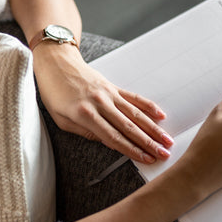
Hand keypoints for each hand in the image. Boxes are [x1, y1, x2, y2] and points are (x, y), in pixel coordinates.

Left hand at [32, 42, 172, 162]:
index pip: (113, 137)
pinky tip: (161, 115)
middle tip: (164, 153)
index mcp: (85, 114)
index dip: (132, 150)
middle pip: (129, 127)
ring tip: (166, 139)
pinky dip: (148, 106)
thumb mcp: (62, 120)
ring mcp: (109, 94)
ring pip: (135, 114)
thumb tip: (108, 142)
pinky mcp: (113, 87)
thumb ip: (85, 132)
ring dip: (153, 128)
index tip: (146, 159)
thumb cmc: (54, 93)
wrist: (56, 63)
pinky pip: (134, 98)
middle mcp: (100, 104)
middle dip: (149, 143)